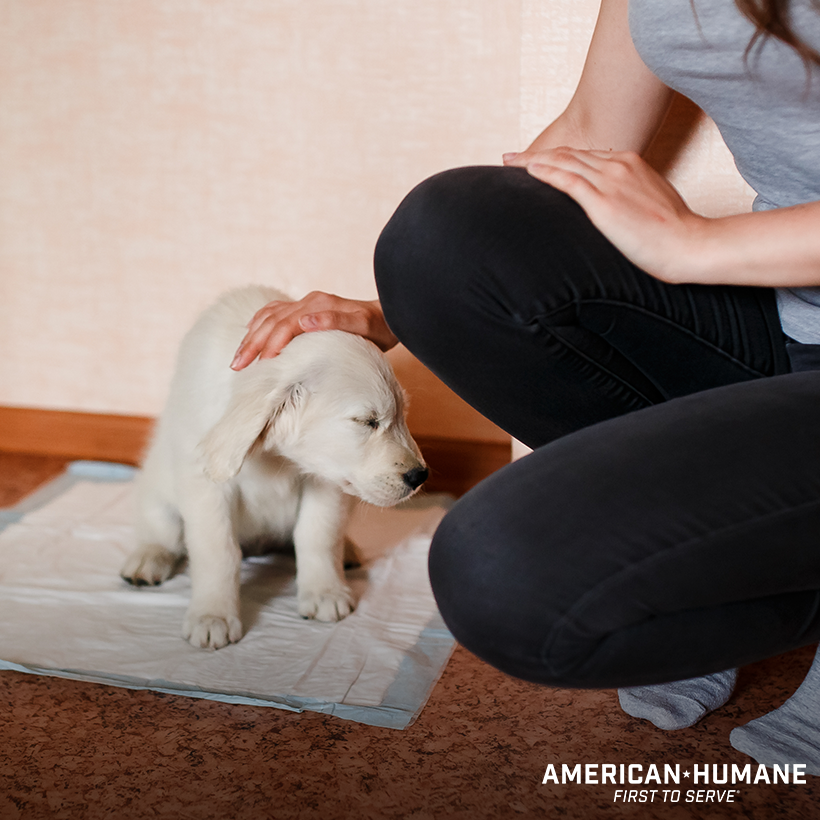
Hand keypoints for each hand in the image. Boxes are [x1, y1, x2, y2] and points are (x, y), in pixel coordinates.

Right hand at [231, 292, 396, 369]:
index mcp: (318, 306)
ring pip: (269, 317)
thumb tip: (304, 320)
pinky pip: (276, 311)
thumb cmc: (379, 326)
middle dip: (252, 344)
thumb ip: (335, 321)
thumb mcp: (363, 326)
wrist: (391, 314)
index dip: (269, 345)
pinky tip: (251, 332)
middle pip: (271, 321)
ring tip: (238, 357)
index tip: (259, 366)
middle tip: (237, 367)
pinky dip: (260, 321)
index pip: (284, 326)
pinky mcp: (308, 308)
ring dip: (251, 336)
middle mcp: (309, 302)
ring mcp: (307, 303)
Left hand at [503, 148, 705, 282]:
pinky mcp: (603, 202)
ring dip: (532, 160)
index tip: (536, 160)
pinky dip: (545, 172)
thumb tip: (615, 207)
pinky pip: (567, 180)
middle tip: (510, 158)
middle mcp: (617, 165)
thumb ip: (629, 196)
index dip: (556, 156)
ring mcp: (610, 181)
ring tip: (509, 162)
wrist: (688, 244)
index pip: (583, 155)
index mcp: (629, 163)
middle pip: (567, 153)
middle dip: (535, 154)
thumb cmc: (673, 232)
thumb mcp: (650, 203)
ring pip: (563, 162)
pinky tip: (528, 171)